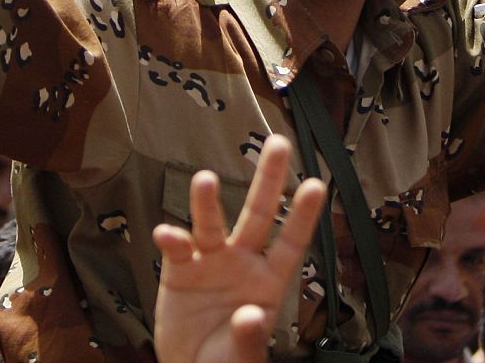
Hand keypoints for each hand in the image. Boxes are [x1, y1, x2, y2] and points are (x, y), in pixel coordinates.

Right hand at [152, 135, 325, 362]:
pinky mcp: (180, 272)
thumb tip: (252, 315)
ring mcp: (210, 262)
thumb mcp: (242, 357)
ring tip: (205, 180)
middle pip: (257, 214)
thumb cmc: (226, 362)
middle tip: (278, 143)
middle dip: (268, 179)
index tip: (316, 184)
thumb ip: (249, 339)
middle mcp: (241, 262)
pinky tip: (167, 235)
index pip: (290, 242)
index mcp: (268, 281)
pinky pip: (177, 250)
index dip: (302, 215)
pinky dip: (172, 240)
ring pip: (212, 224)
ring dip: (207, 203)